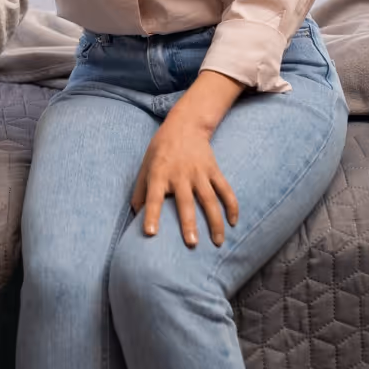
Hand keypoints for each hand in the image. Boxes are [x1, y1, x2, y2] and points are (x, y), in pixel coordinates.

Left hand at [131, 110, 238, 248]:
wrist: (185, 124)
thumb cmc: (161, 149)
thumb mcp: (145, 166)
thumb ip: (140, 191)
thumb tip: (135, 215)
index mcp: (159, 173)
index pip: (153, 197)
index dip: (151, 215)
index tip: (151, 234)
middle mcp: (179, 174)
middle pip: (185, 202)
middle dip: (189, 223)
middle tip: (191, 244)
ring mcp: (199, 172)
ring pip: (210, 199)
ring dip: (215, 221)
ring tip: (217, 242)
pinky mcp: (214, 170)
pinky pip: (225, 190)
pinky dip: (231, 206)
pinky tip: (233, 222)